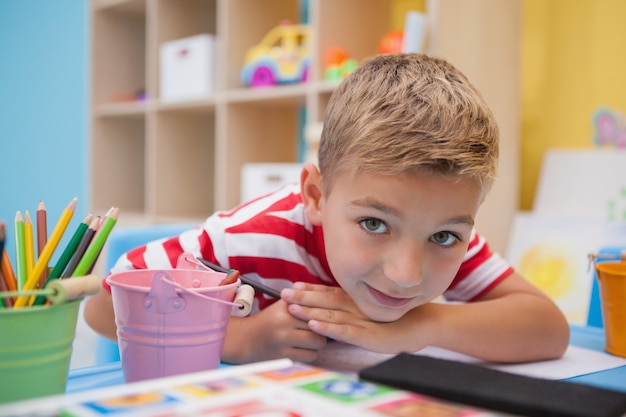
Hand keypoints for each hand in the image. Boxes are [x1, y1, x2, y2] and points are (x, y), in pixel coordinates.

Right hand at [221, 298, 326, 363]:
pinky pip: (310, 356)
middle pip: (319, 325)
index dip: (324, 312)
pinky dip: (310, 353)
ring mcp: (283, 340)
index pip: (315, 307)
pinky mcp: (283, 356)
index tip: (328, 314)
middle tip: (319, 328)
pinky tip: (304, 349)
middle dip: (322, 328)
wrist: (246, 339)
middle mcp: (284, 321)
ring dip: (318, 342)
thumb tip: (326, 294)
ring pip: (317, 342)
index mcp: (286, 305)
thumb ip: (303, 298)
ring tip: (312, 339)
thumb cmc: (270, 320)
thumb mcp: (283, 304)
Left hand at [281, 282, 426, 353]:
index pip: (329, 293)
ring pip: (330, 314)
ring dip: (309, 311)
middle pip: (324, 301)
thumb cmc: (397, 317)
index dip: (310, 290)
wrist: (422, 324)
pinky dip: (328, 327)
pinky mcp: (367, 335)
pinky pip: (344, 331)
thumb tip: (338, 305)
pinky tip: (314, 325)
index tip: (293, 286)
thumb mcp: (373, 309)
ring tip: (291, 308)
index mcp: (356, 300)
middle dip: (302, 297)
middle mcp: (355, 307)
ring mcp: (361, 320)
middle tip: (283, 293)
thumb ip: (356, 306)